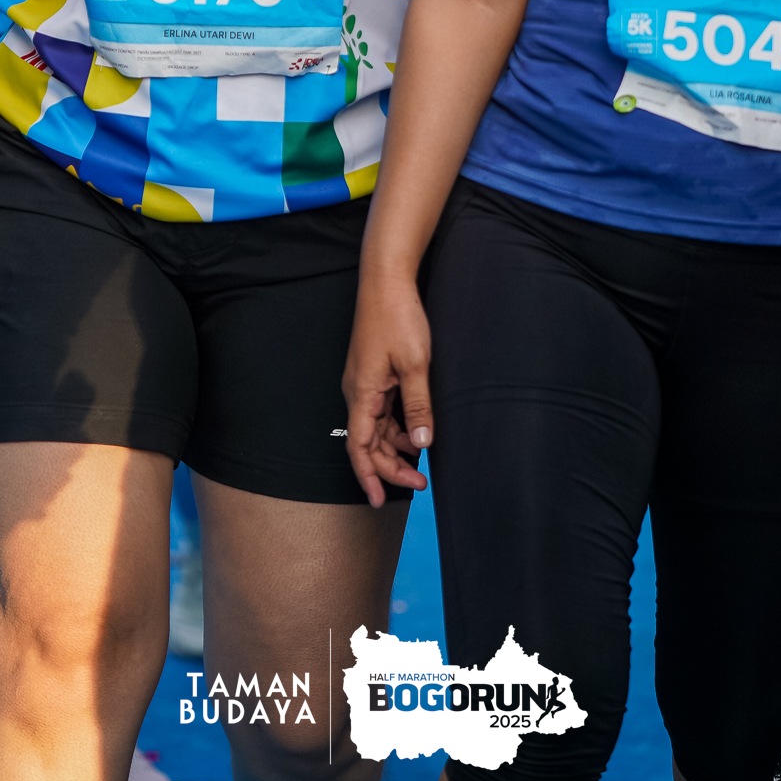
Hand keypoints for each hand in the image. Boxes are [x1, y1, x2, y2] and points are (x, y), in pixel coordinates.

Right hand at [343, 271, 433, 506]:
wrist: (386, 280)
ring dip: (395, 448)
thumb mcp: (415, 364)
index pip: (359, 447)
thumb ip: (418, 406)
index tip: (379, 500)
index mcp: (363, 393)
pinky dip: (395, 427)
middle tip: (419, 483)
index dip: (369, 476)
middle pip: (368, 442)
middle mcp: (358, 391)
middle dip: (390, 467)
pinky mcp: (374, 372)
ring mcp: (365, 381)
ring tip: (420, 462)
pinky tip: (415, 432)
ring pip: (375, 428)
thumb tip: (421, 444)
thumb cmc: (398, 317)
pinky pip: (381, 410)